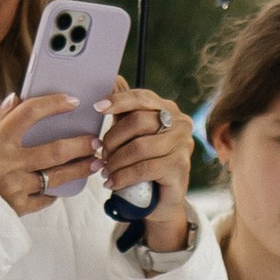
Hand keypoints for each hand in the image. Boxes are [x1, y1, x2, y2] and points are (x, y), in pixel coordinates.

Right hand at [0, 93, 95, 214]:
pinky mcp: (15, 209)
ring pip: (56, 177)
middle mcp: (7, 164)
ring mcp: (13, 189)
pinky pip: (44, 199)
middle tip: (96, 139)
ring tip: (94, 161)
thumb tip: (16, 99)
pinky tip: (62, 185)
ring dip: (79, 168)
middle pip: (55, 150)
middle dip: (81, 143)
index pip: (30, 113)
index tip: (72, 101)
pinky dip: (54, 191)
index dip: (53, 104)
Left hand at [96, 79, 193, 247]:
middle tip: (101, 153)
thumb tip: (113, 78)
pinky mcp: (180, 167)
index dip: (118, 101)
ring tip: (105, 171)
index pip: (142, 97)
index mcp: (168, 110)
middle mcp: (180, 123)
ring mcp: (183, 145)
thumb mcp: (132, 135)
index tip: (96, 107)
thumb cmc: (144, 163)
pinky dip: (123, 176)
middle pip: (138, 121)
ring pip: (139, 147)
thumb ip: (124, 111)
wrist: (161, 201)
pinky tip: (112, 183)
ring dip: (116, 161)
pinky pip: (144, 168)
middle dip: (113, 138)